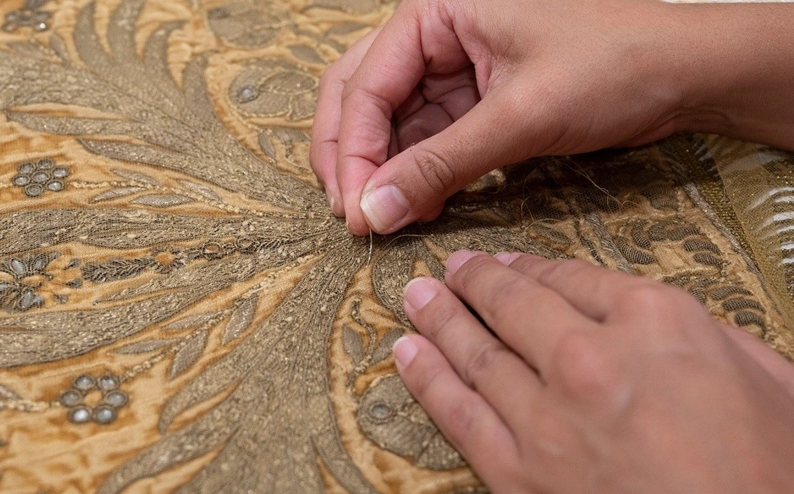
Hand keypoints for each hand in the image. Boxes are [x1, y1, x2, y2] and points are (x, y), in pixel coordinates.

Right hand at [311, 0, 793, 234]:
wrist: (685, 74)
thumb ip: (439, 165)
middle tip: (354, 215)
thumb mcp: (519, 117)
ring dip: (384, 170)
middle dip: (351, 156)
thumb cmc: (614, 67)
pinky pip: (427, 136)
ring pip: (391, 120)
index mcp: (437, 9)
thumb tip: (374, 210)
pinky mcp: (475, 96)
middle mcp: (436, 31)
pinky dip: (418, 172)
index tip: (357, 213)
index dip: (353, 154)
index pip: (366, 85)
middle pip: (361, 95)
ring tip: (388, 219)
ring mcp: (453, 64)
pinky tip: (419, 206)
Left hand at [394, 251, 793, 492]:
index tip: (505, 262)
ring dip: (439, 318)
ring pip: (476, 352)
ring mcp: (548, 417)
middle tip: (449, 268)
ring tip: (415, 297)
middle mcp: (590, 358)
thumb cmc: (771, 472)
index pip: (573, 278)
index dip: (531, 267)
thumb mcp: (769, 381)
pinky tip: (406, 353)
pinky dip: (426, 378)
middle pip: (513, 305)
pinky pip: (459, 414)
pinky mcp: (520, 474)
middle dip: (474, 282)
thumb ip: (709, 335)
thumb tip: (660, 319)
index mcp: (655, 322)